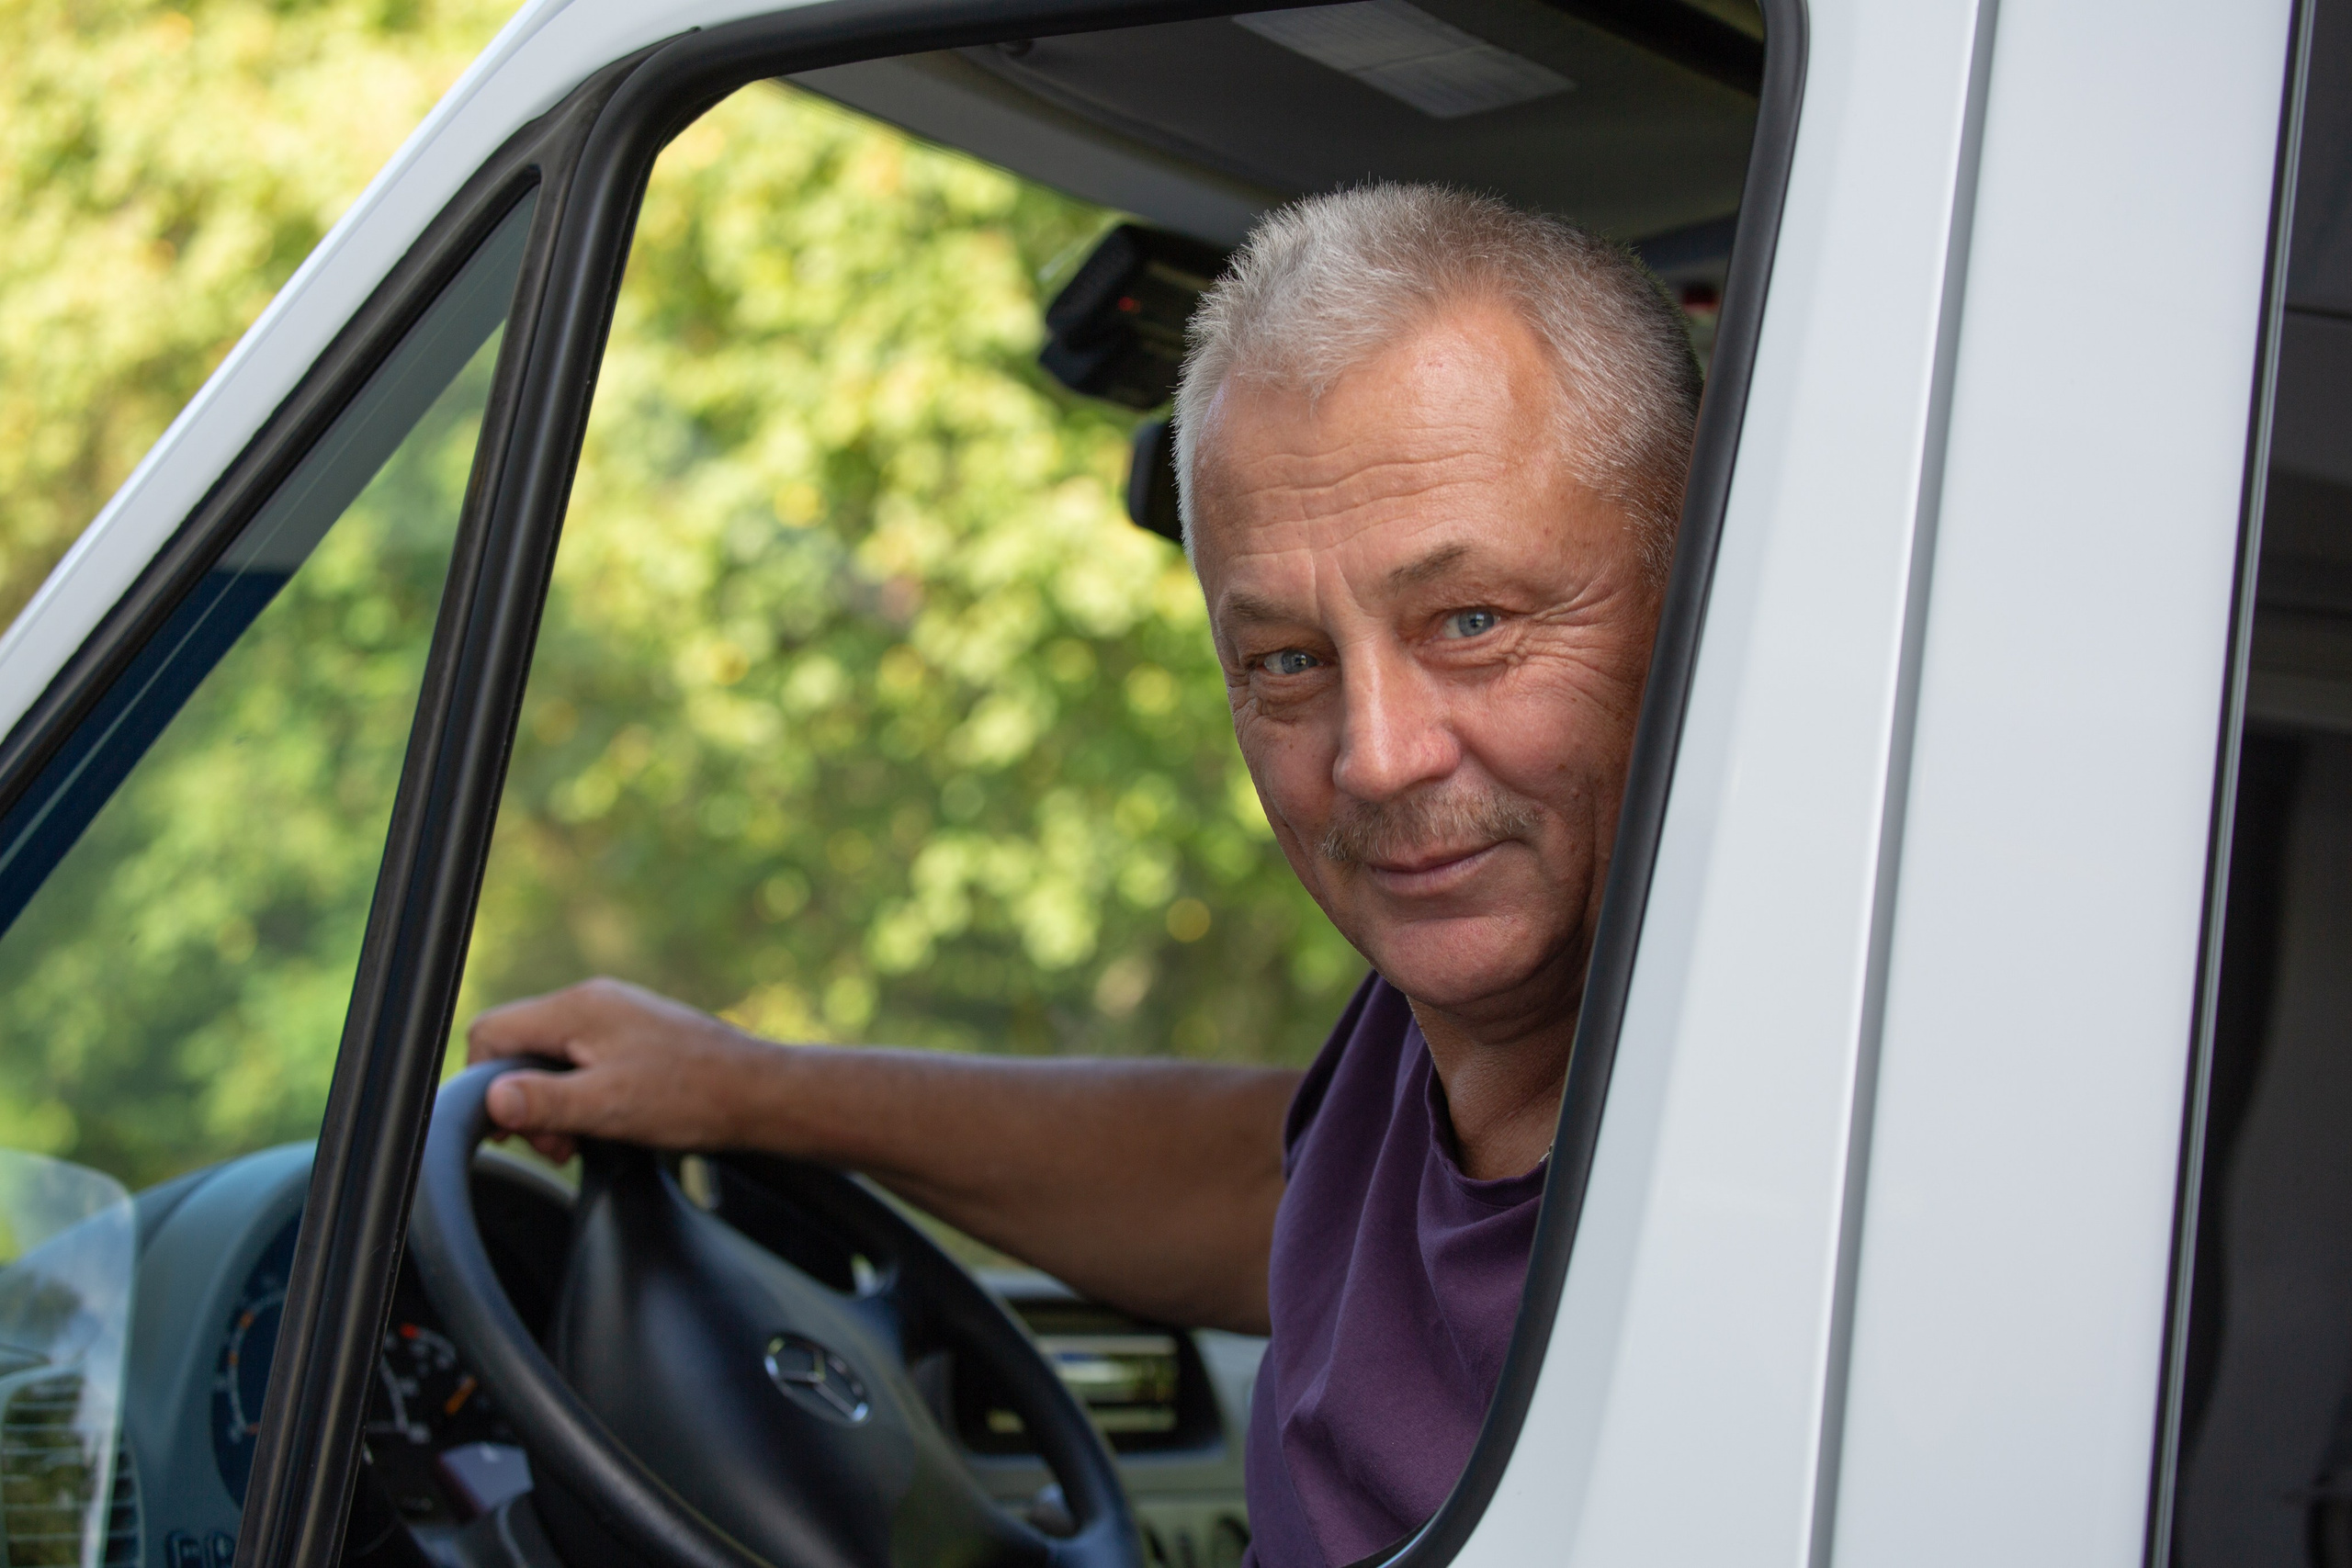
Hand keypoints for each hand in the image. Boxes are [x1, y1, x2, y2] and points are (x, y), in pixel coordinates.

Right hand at [464, 977, 785, 1163]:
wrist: (758, 1093)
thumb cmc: (690, 1097)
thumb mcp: (607, 1106)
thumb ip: (543, 1101)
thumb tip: (491, 1101)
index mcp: (577, 1008)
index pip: (491, 1031)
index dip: (486, 1083)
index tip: (512, 1130)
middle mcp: (593, 1001)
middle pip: (519, 1046)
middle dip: (525, 1100)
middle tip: (558, 1145)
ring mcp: (616, 1016)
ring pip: (551, 1057)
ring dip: (554, 1104)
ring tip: (583, 1138)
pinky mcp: (635, 1035)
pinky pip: (583, 1062)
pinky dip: (582, 1095)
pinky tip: (605, 1123)